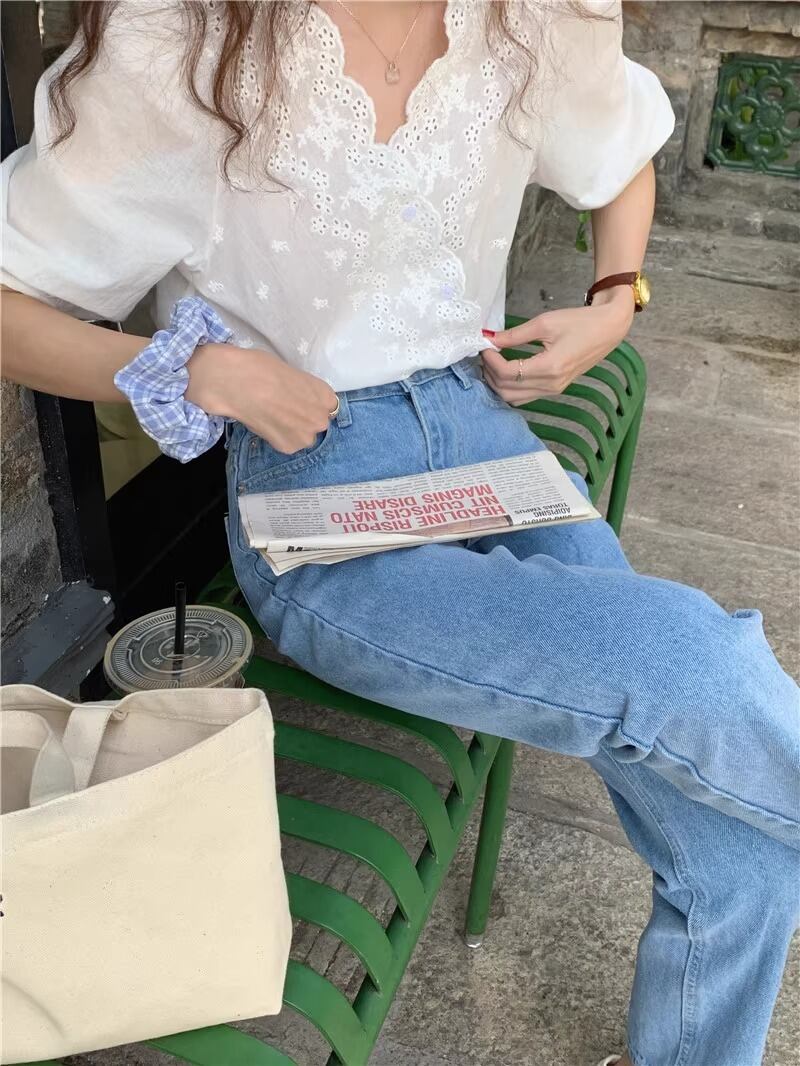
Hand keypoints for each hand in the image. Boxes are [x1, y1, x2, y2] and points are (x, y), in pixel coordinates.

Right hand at [187, 343, 338, 452]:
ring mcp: (306, 436)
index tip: (300, 403)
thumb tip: (296, 397)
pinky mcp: (288, 448)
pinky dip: (278, 438)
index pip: (328, 407)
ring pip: (303, 437)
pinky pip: (288, 445)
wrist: (239, 384)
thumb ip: (302, 391)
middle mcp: (321, 418)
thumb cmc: (262, 369)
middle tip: (283, 411)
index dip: (312, 405)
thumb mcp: (293, 374)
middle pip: (317, 424)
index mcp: (325, 395)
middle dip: (304, 420)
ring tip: (272, 418)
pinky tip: (265, 425)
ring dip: (292, 431)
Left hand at [481, 288, 634, 405]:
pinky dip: (510, 388)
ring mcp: (553, 390)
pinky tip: (506, 370)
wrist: (608, 328)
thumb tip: (490, 339)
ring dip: (498, 383)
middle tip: (486, 354)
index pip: (507, 373)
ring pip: (513, 398)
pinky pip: (524, 397)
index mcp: (549, 367)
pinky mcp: (555, 389)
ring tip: (493, 362)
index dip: (490, 360)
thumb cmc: (580, 322)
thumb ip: (514, 334)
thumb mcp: (544, 323)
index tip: (484, 345)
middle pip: (506, 390)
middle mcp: (551, 384)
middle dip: (490, 373)